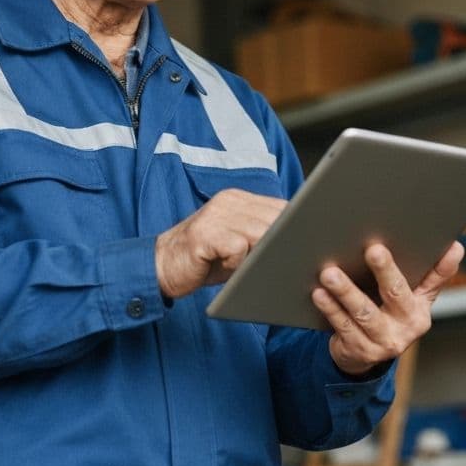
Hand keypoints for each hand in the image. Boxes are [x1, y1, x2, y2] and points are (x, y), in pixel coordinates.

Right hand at [155, 189, 286, 299]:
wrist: (161, 266)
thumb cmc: (205, 260)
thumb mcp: (238, 243)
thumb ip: (262, 236)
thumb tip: (298, 243)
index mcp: (239, 199)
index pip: (282, 207)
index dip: (297, 227)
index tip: (303, 245)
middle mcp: (228, 201)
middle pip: (275, 220)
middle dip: (280, 245)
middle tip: (273, 263)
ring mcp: (216, 215)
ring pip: (260, 234)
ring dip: (256, 256)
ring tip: (239, 266)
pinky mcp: (206, 233)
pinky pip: (239, 248)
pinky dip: (236, 263)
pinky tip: (221, 266)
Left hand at [312, 240, 464, 376]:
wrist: (362, 354)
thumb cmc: (387, 315)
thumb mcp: (412, 299)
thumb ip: (431, 275)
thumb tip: (456, 247)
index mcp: (420, 309)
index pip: (433, 283)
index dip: (442, 266)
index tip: (449, 245)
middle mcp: (406, 327)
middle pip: (395, 294)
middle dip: (385, 270)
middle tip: (373, 249)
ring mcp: (383, 342)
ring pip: (363, 312)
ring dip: (346, 291)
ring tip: (330, 273)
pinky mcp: (359, 350)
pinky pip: (343, 325)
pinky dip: (330, 308)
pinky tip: (319, 293)